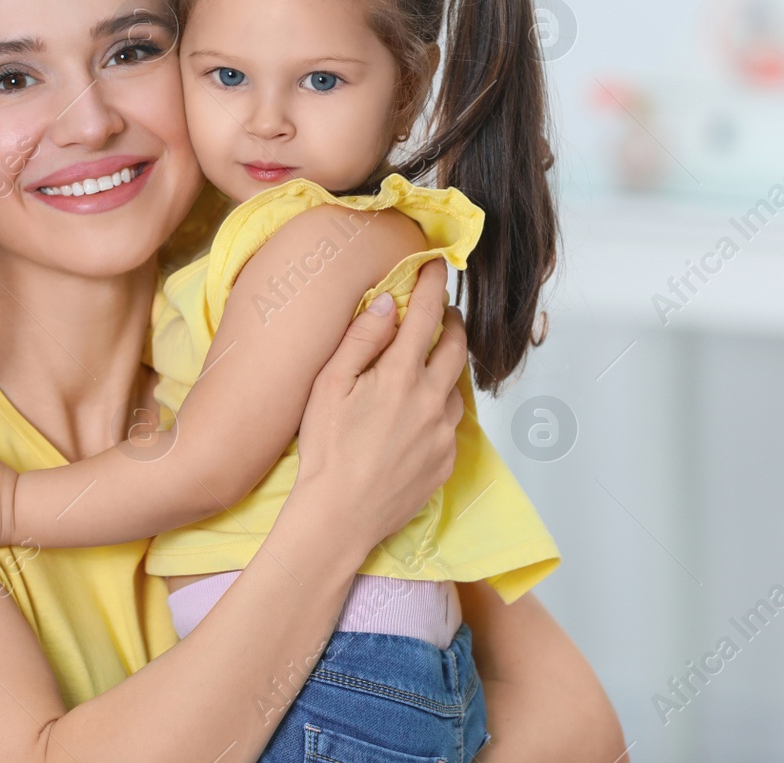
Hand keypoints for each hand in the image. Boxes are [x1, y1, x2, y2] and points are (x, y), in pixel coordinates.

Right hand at [294, 259, 467, 549]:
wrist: (339, 518)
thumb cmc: (326, 452)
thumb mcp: (329, 387)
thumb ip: (360, 341)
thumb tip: (386, 306)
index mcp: (401, 376)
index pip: (426, 315)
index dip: (432, 285)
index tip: (435, 266)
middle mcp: (431, 400)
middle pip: (457, 347)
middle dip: (453, 322)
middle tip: (443, 313)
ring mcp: (443, 433)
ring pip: (457, 387)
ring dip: (447, 370)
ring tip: (428, 367)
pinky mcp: (445, 461)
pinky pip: (451, 425)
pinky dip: (440, 410)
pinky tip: (418, 416)